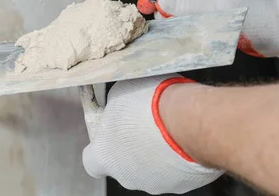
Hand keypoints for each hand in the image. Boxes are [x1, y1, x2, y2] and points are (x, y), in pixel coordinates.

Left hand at [82, 74, 223, 193]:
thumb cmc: (149, 105)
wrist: (188, 120)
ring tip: (166, 127)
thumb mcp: (118, 94)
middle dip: (131, 146)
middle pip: (123, 164)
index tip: (108, 132)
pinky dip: (178, 156)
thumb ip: (114, 108)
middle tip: (142, 123)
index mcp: (105, 156)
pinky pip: (176, 169)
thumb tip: (118, 106)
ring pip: (151, 167)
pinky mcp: (183, 184)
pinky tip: (181, 137)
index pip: (91, 161)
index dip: (100, 146)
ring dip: (155, 151)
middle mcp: (127, 176)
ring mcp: (156, 183)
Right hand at [137, 0, 278, 58]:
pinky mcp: (216, 6)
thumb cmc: (252, 16)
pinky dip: (184, 18)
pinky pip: (192, 9)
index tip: (145, 3)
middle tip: (158, 19)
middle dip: (164, 1)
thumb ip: (185, 4)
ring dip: (173, 12)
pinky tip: (182, 28)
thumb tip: (160, 1)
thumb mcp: (215, 9)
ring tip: (171, 26)